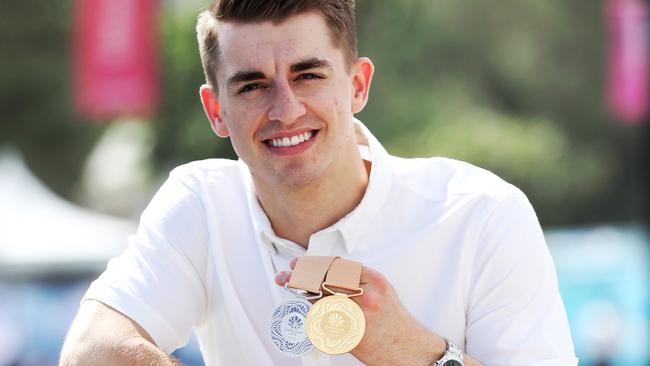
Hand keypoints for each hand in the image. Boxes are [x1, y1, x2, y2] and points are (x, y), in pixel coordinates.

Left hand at [275, 258, 445, 365]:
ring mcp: (355, 317)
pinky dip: (310, 315)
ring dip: (299, 295)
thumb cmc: (393, 319)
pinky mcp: (346, 336)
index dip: (312, 264)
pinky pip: (320, 322)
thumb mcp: (380, 288)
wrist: (406, 348)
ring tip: (288, 288)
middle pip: (321, 281)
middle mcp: (363, 297)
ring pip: (316, 301)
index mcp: (373, 280)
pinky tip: (304, 310)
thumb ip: (356, 277)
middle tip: (285, 275)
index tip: (299, 264)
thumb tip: (326, 271)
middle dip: (298, 277)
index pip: (334, 266)